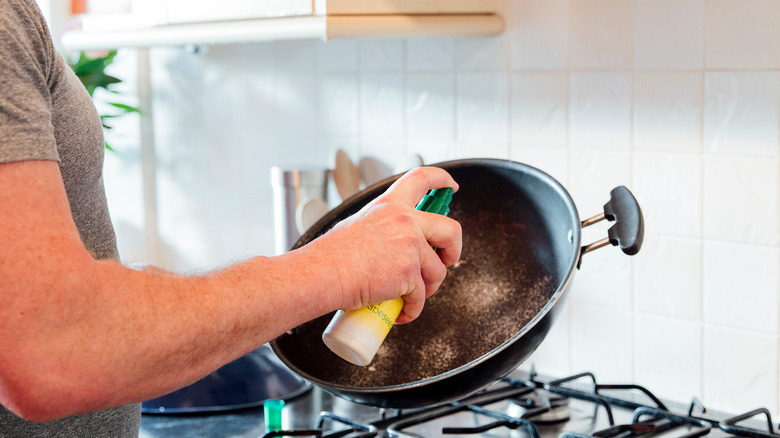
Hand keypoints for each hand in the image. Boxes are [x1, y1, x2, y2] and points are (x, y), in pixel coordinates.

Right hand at [310, 167, 461, 323]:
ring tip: (409, 297)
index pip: (422, 179)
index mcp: (390, 205)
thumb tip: (390, 246)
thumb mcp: (358, 225)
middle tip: (444, 261)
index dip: (442, 180)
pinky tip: (400, 312)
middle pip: (451, 230)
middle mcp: (405, 221)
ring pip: (438, 271)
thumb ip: (381, 227)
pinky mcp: (409, 273)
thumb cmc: (331, 256)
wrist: (322, 274)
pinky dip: (412, 309)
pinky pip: (421, 297)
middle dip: (453, 250)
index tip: (450, 187)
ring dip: (428, 288)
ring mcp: (410, 246)